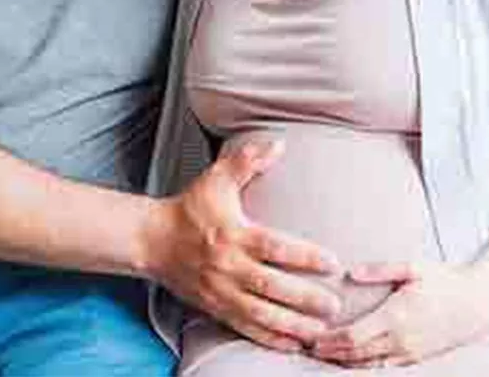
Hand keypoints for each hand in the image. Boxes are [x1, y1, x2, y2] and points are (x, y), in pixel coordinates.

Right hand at [147, 140, 342, 351]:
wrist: (153, 239)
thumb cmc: (190, 207)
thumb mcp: (216, 178)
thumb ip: (247, 161)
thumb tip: (279, 144)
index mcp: (233, 234)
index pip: (275, 247)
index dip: (305, 256)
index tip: (332, 263)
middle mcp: (228, 265)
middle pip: (272, 286)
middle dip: (306, 298)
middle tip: (335, 305)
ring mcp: (220, 290)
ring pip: (261, 313)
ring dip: (293, 324)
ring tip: (321, 330)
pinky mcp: (214, 307)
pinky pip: (245, 327)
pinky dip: (269, 338)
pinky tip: (292, 343)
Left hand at [311, 261, 488, 366]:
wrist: (478, 305)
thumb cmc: (445, 282)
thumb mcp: (413, 267)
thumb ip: (379, 269)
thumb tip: (350, 272)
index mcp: (396, 318)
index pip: (354, 337)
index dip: (329, 341)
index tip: (310, 337)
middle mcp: (401, 341)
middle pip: (356, 355)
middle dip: (330, 353)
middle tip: (306, 347)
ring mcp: (410, 353)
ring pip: (369, 365)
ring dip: (343, 363)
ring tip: (321, 355)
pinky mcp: (416, 358)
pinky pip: (384, 367)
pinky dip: (363, 365)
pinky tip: (350, 360)